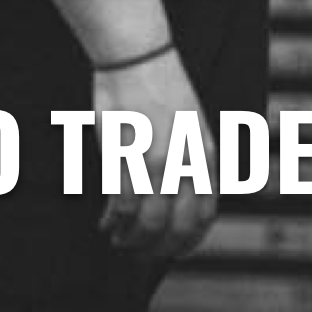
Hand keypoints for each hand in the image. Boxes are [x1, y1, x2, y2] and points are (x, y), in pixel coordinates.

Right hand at [92, 46, 217, 259]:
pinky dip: (113, 221)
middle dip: (158, 248)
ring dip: (132, 239)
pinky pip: (122, 205)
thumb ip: (193, 162)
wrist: (139, 58)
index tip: (173, 251)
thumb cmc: (162, 89)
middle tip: (141, 253)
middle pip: (177, 226)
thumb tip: (184, 199)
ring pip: (148, 222)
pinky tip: (106, 224)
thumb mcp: (194, 126)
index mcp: (205, 155)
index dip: (189, 241)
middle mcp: (185, 163)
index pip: (205, 214)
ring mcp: (156, 161)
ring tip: (120, 239)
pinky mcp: (126, 156)